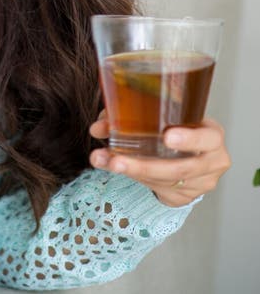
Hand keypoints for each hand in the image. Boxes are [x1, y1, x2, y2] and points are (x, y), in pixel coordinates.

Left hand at [88, 111, 231, 206]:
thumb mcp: (165, 116)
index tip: (167, 136)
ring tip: (103, 161)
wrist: (189, 150)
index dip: (189, 139)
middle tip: (116, 160)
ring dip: (130, 171)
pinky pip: (157, 188)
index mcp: (212, 136)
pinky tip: (113, 167)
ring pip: (163, 181)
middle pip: (179, 168)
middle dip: (143, 165)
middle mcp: (211, 162)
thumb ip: (134, 115)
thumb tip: (99, 126)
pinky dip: (133, 177)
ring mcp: (200, 184)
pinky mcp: (184, 197)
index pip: (207, 138)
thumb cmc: (176, 125)